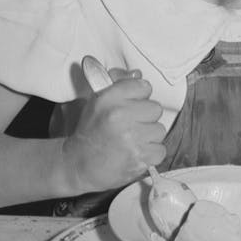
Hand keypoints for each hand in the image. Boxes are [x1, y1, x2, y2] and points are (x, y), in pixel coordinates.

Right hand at [63, 76, 165, 193]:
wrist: (79, 166)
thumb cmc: (89, 134)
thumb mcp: (97, 102)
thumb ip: (118, 83)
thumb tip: (137, 74)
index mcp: (109, 98)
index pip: (143, 86)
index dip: (139, 96)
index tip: (132, 104)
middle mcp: (120, 115)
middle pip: (155, 108)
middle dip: (145, 117)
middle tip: (131, 125)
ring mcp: (131, 137)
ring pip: (159, 130)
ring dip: (149, 136)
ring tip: (132, 140)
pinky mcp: (140, 158)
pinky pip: (160, 150)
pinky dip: (150, 154)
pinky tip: (136, 152)